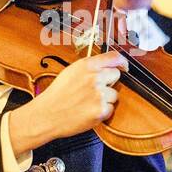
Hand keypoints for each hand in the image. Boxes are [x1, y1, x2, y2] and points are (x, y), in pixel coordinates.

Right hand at [9, 51, 125, 152]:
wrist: (47, 115)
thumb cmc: (56, 95)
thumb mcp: (70, 72)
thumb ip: (89, 67)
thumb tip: (107, 65)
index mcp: (86, 66)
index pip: (113, 57)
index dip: (121, 62)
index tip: (124, 66)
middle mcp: (94, 77)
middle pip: (116, 75)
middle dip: (109, 82)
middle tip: (94, 90)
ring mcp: (99, 94)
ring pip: (114, 94)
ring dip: (105, 99)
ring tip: (87, 103)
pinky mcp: (101, 110)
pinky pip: (111, 109)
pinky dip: (102, 112)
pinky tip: (88, 112)